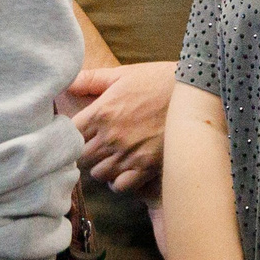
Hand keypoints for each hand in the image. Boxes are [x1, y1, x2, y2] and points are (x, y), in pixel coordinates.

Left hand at [68, 63, 175, 194]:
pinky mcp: (146, 167)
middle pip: (81, 158)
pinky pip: (121, 186)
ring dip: (101, 167)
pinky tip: (124, 170)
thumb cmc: (157, 80)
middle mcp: (111, 136)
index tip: (79, 133)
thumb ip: (91, 79)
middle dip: (85, 152)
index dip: (71, 134)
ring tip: (110, 158)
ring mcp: (128, 154)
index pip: (70, 134)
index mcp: (101, 112)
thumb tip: (66, 83)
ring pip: (98, 174)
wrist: (193, 93)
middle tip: (94, 146)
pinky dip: (118, 181)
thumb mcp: (122, 74)